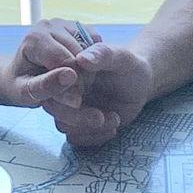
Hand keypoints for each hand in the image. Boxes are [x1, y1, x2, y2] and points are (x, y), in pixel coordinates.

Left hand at [0, 19, 97, 108]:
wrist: (16, 74)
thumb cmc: (19, 85)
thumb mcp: (26, 92)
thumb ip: (46, 86)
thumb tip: (71, 76)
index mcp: (36, 37)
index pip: (67, 62)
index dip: (74, 85)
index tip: (71, 101)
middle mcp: (50, 25)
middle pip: (81, 56)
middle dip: (81, 80)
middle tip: (72, 95)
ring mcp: (65, 24)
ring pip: (91, 52)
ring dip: (88, 73)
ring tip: (73, 86)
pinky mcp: (78, 28)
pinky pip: (96, 48)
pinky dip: (92, 65)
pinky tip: (79, 74)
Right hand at [27, 25, 153, 147]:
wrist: (139, 84)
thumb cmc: (129, 66)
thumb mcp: (120, 57)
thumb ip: (102, 54)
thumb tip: (81, 59)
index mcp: (67, 69)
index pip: (53, 83)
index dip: (63, 94)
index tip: (79, 100)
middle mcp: (64, 89)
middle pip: (55, 108)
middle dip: (77, 117)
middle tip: (101, 117)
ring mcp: (70, 108)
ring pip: (64, 125)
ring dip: (88, 129)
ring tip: (115, 119)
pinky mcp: (79, 124)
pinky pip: (75, 138)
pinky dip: (94, 137)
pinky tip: (113, 127)